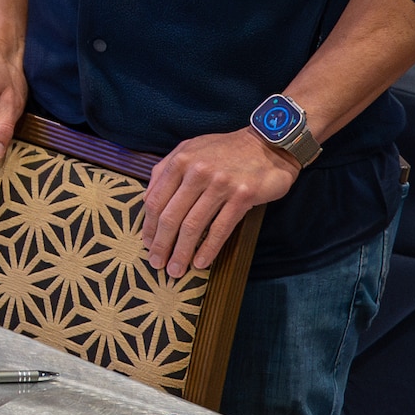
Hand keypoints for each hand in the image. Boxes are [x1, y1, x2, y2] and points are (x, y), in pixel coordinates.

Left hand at [140, 128, 299, 277]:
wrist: (267, 144)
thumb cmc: (225, 150)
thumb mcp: (190, 149)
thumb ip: (166, 170)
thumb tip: (146, 199)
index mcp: (180, 161)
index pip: (155, 200)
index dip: (148, 226)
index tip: (147, 243)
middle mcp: (197, 172)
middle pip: (171, 216)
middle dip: (161, 244)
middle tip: (156, 263)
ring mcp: (220, 184)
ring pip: (193, 226)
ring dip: (182, 252)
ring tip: (176, 269)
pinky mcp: (242, 196)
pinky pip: (220, 229)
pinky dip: (208, 249)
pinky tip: (200, 262)